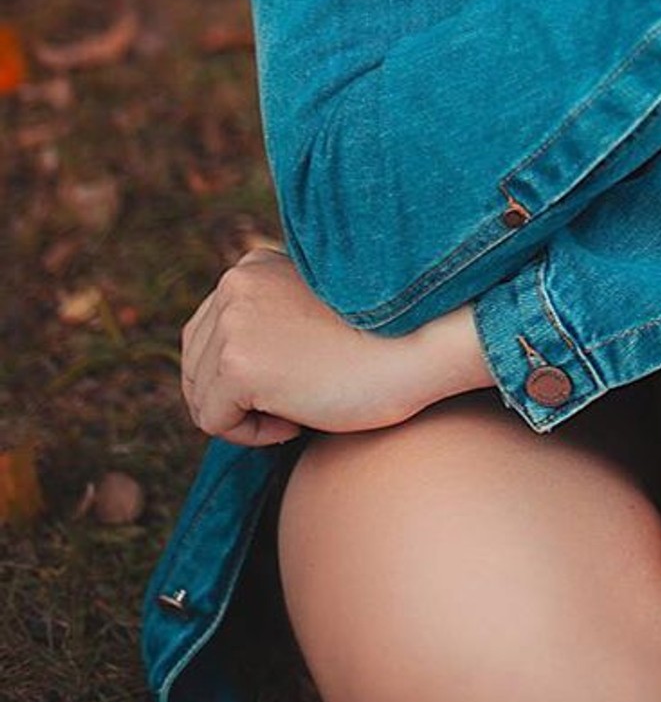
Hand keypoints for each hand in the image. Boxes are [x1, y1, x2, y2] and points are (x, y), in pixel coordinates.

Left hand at [179, 250, 488, 445]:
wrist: (424, 346)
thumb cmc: (382, 341)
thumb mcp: (309, 311)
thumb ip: (267, 317)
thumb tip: (228, 362)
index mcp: (250, 266)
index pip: (206, 337)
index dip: (246, 375)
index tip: (300, 375)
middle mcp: (234, 284)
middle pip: (196, 369)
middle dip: (239, 397)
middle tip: (300, 396)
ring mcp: (233, 322)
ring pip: (201, 398)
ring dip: (248, 416)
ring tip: (302, 404)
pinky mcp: (238, 364)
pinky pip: (214, 422)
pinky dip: (252, 435)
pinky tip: (298, 417)